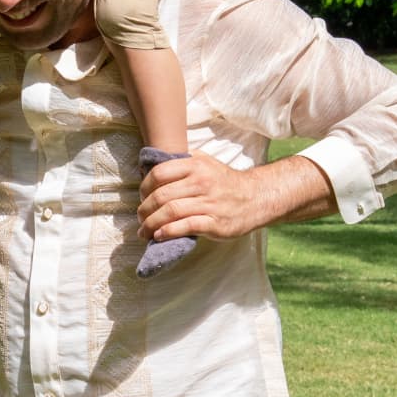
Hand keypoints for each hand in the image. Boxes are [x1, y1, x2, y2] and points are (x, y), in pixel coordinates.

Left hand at [137, 152, 262, 243]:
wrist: (257, 198)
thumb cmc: (225, 182)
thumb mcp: (206, 162)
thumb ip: (183, 161)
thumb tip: (152, 165)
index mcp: (196, 165)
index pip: (159, 173)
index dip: (144, 187)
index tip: (142, 197)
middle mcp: (201, 182)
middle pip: (161, 196)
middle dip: (144, 210)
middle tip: (140, 218)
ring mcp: (208, 203)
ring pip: (170, 212)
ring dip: (151, 224)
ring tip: (144, 231)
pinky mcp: (215, 223)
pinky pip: (186, 226)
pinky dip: (168, 232)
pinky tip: (159, 236)